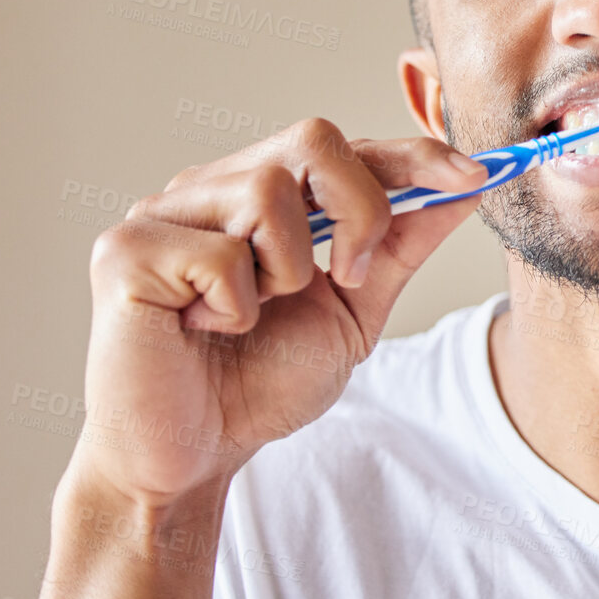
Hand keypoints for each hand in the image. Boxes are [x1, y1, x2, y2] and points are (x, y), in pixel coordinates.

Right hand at [73, 119, 485, 504]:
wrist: (190, 459)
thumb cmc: (257, 384)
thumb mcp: (352, 310)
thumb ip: (399, 247)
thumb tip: (464, 189)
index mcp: (257, 195)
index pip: (345, 147)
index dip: (413, 156)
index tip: (474, 177)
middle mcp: (208, 189)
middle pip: (313, 139)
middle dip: (359, 210)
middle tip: (348, 278)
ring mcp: (161, 213)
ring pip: (267, 189)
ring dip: (287, 272)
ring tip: (251, 317)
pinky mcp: (124, 252)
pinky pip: (219, 254)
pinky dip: (235, 306)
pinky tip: (205, 330)